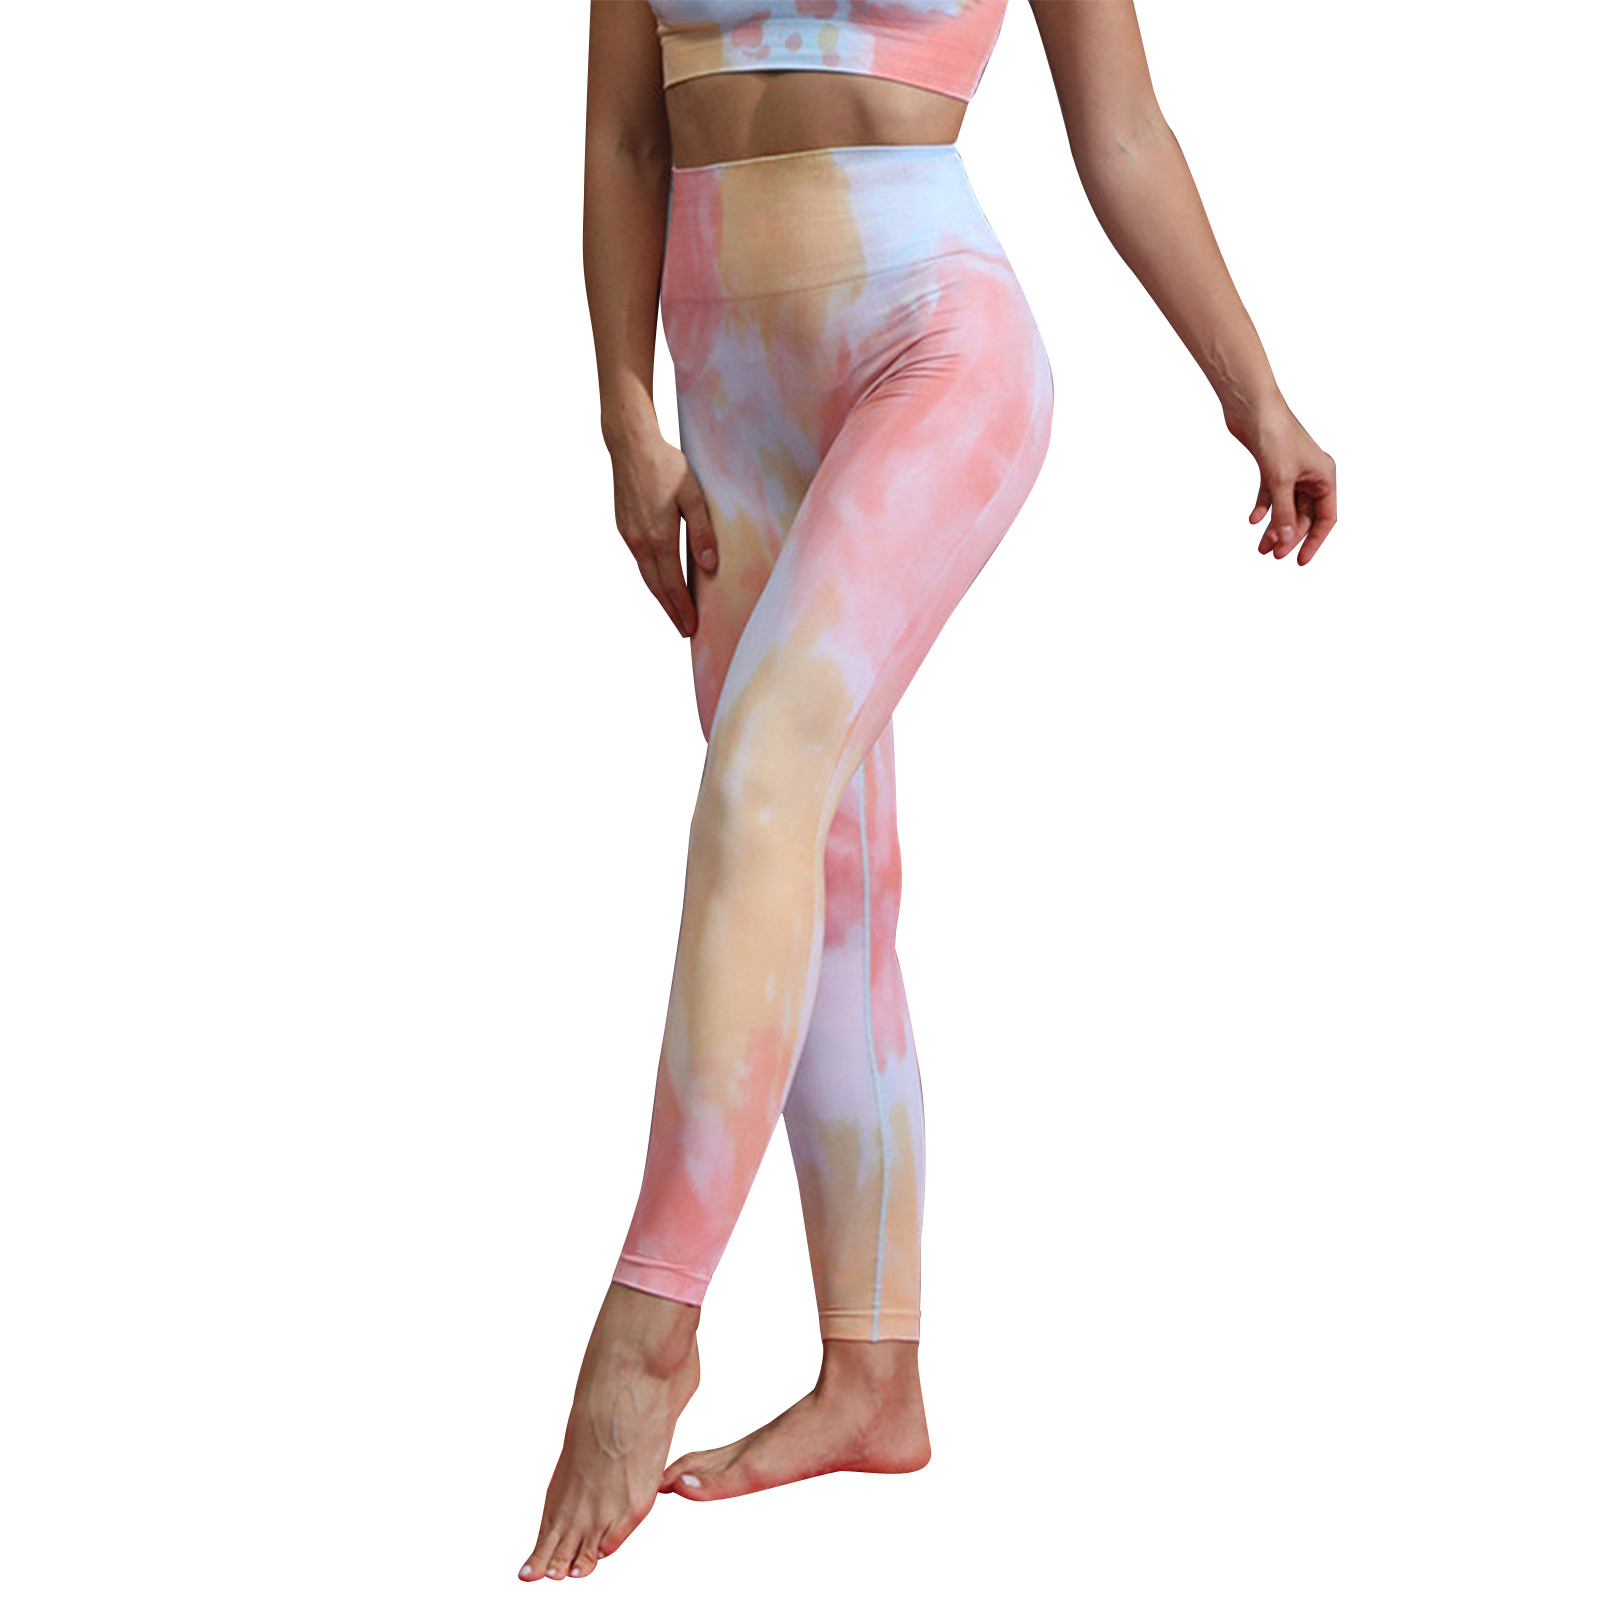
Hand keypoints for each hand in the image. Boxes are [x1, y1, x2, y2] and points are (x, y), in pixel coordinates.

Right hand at [609, 429, 718, 635]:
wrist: (630, 445)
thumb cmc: (665, 465)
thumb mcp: (693, 495)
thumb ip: (701, 531)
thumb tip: (709, 565)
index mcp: (659, 538)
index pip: (672, 584)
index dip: (682, 608)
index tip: (691, 628)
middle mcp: (640, 542)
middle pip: (656, 588)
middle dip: (671, 611)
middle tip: (683, 630)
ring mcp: (629, 535)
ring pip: (645, 576)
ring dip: (660, 597)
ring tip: (673, 612)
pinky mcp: (624, 527)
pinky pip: (639, 561)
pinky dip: (651, 578)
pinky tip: (659, 580)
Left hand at [1230, 401, 1336, 564]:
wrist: (1252, 407)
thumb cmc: (1274, 435)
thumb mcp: (1280, 480)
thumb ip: (1283, 513)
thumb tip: (1285, 541)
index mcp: (1324, 476)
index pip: (1326, 517)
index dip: (1314, 541)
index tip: (1300, 561)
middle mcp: (1311, 474)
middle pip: (1304, 515)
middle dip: (1289, 536)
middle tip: (1273, 555)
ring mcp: (1292, 471)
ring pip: (1286, 507)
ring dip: (1274, 526)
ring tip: (1260, 547)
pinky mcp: (1272, 466)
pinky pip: (1271, 494)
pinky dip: (1263, 507)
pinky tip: (1252, 520)